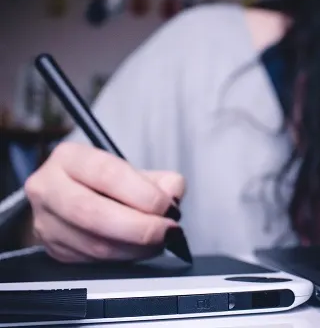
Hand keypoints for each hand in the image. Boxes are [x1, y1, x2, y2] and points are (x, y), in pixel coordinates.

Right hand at [24, 142, 184, 262]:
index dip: (143, 194)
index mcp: (69, 158)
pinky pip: (93, 261)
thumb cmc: (108, 184)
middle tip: (167, 231)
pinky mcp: (54, 250)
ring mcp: (45, 222)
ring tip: (159, 242)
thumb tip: (173, 193)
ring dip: (136, 248)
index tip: (167, 207)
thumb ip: (160, 180)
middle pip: (94, 213)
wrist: (75, 199)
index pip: (107, 174)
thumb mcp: (134, 172)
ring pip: (94, 244)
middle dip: (139, 227)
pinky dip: (124, 259)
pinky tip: (139, 250)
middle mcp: (48, 188)